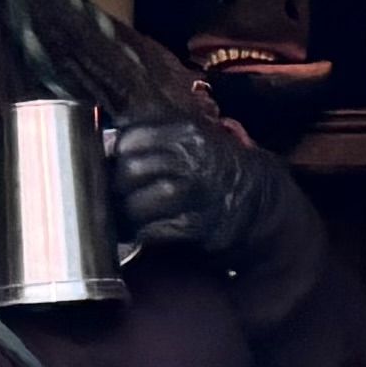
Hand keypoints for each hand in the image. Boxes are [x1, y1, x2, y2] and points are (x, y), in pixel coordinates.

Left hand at [105, 110, 283, 264]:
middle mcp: (192, 156)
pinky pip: (154, 231)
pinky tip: (145, 234)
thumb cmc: (217, 173)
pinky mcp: (200, 226)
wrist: (263, 204)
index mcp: (186, 131)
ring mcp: (197, 191)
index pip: (130, 137)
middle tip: (114, 199)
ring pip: (137, 203)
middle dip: (116, 189)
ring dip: (126, 216)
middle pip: (129, 170)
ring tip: (126, 220)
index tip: (112, 167)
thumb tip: (103, 143)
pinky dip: (143, 235)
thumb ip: (155, 138)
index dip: (114, 155)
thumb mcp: (194, 141)